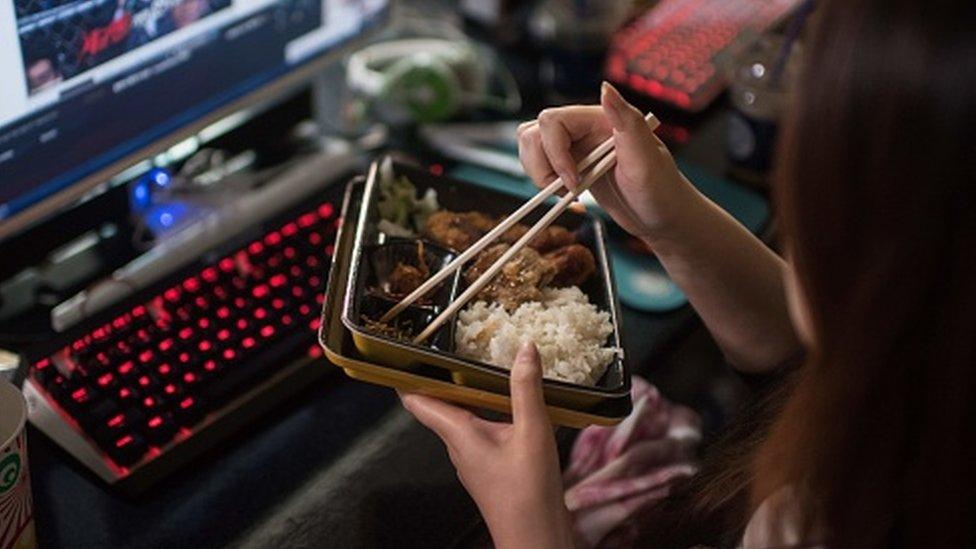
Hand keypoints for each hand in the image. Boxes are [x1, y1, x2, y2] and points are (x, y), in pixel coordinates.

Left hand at [400, 343, 573, 548]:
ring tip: (482, 367)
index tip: (401, 351)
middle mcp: (458, 446)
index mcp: (457, 434)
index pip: (417, 401)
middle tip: (450, 347)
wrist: (535, 538)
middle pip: (441, 406)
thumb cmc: (527, 492)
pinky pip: (481, 432)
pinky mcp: (490, 468)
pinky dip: (489, 413)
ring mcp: (473, 460)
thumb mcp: (532, 431)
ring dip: (468, 394)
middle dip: (443, 378)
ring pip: (462, 419)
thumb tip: (525, 349)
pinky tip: (511, 406)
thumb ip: (527, 389)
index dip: (405, 376)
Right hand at [517, 82, 691, 241]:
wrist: (665, 219)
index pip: (553, 122)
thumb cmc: (662, 191)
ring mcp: (577, 149)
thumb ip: (626, 121)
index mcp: (601, 119)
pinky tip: (568, 195)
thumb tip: (606, 88)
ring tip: (565, 192)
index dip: (555, 153)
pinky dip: (544, 181)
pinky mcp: (572, 168)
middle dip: (541, 163)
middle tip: (566, 188)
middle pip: (535, 131)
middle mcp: (585, 130)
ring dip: (538, 172)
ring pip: (532, 146)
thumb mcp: (647, 159)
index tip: (574, 181)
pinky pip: (541, 164)